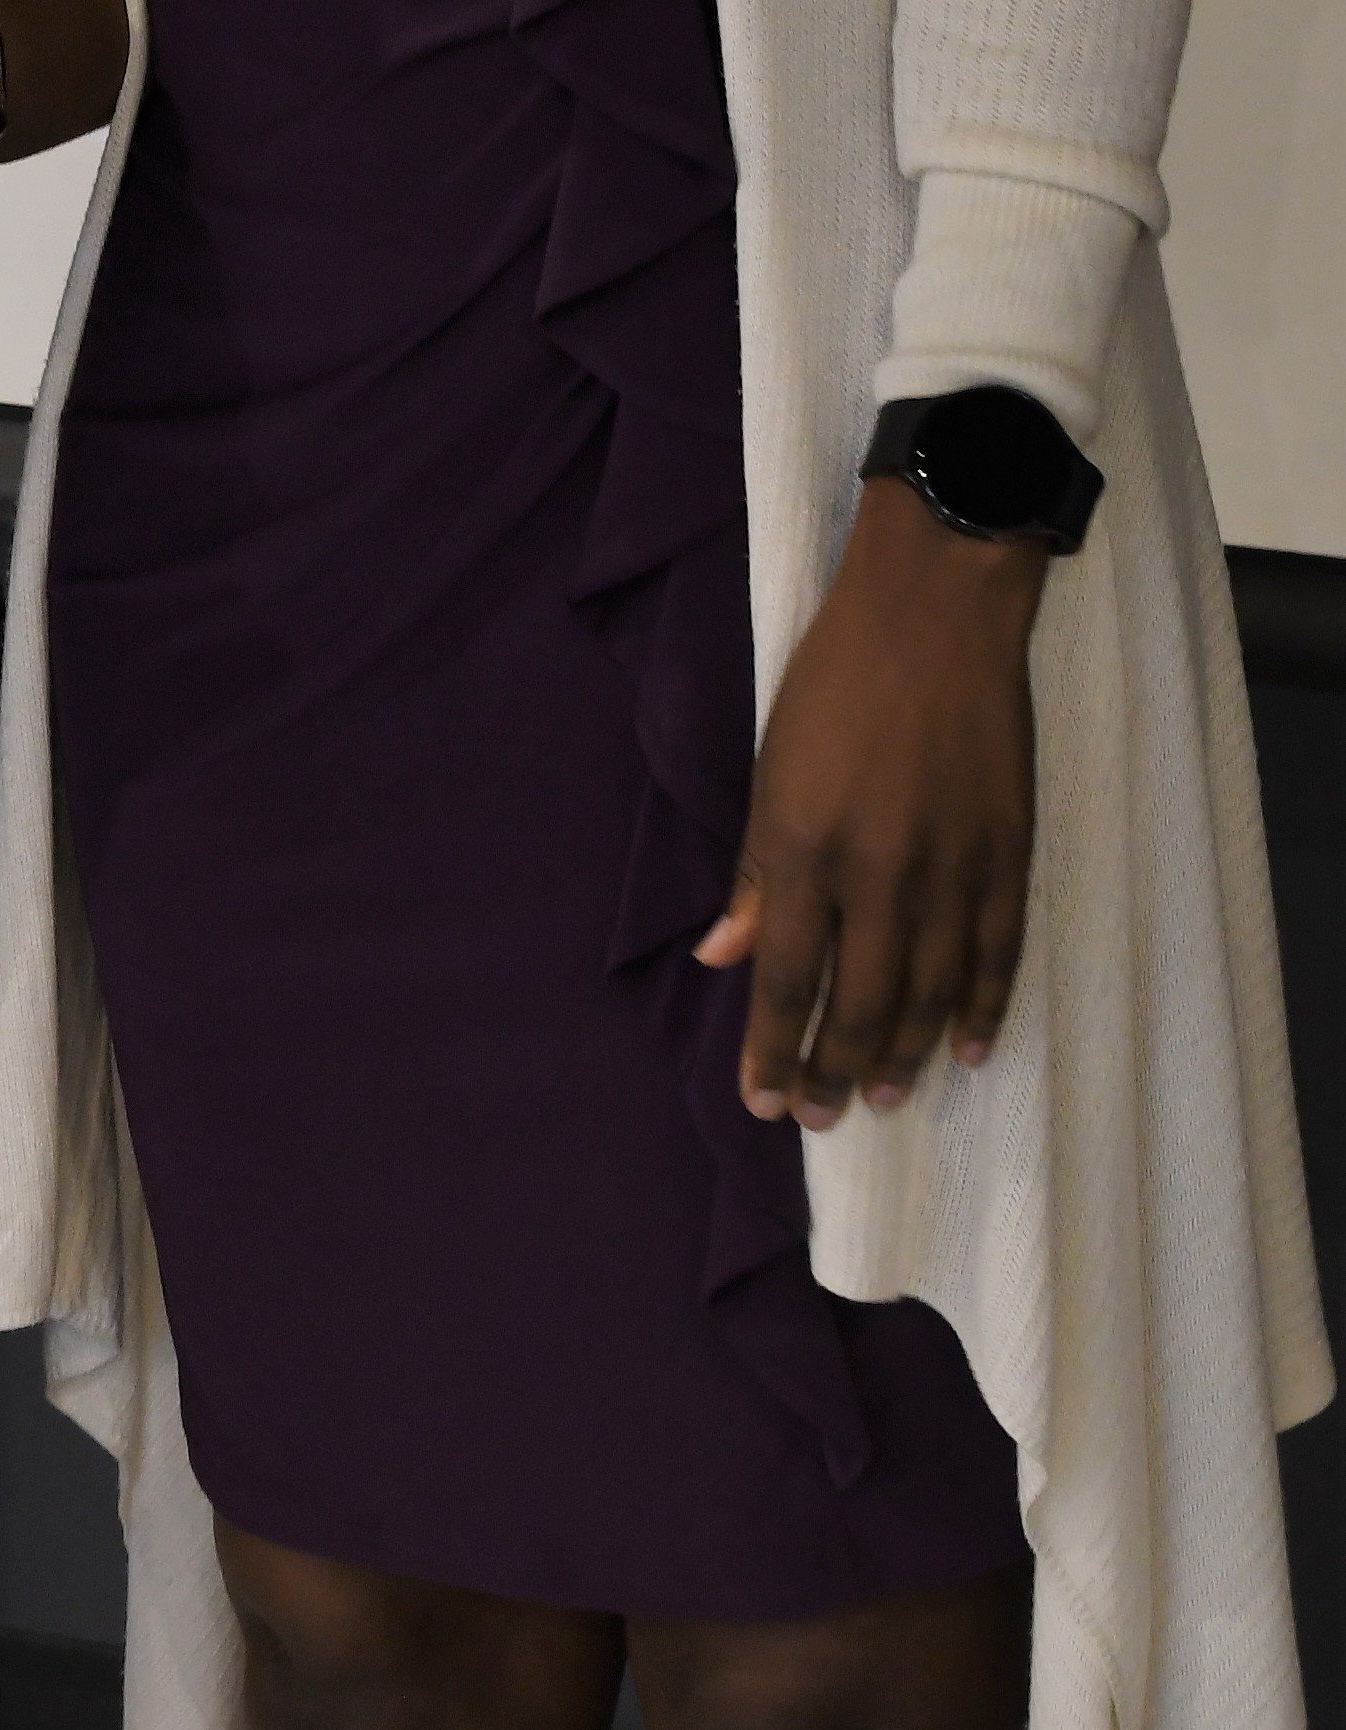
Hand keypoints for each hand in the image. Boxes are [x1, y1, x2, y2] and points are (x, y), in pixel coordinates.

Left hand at [695, 478, 1042, 1128]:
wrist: (936, 611)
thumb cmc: (836, 678)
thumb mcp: (771, 764)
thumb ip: (754, 870)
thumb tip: (721, 957)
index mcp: (805, 847)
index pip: (786, 978)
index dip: (774, 1050)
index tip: (764, 1103)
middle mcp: (878, 873)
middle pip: (860, 1004)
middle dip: (834, 1069)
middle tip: (822, 1117)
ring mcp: (951, 868)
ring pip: (931, 995)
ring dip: (905, 1055)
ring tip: (880, 1096)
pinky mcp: (1008, 854)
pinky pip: (998, 956)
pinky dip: (985, 1009)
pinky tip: (971, 1049)